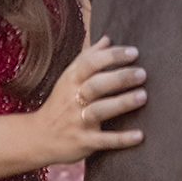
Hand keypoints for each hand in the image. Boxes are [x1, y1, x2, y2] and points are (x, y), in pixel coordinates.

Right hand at [33, 37, 145, 163]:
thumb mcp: (68, 78)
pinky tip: (140, 135)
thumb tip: (107, 39)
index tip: (134, 53)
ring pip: (100, 110)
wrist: (38, 137)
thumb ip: (88, 58)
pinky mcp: (83, 141)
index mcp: (71, 80)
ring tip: (143, 96)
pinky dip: (122, 139)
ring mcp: (78, 120)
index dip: (112, 56)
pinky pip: (104, 140)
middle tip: (142, 73)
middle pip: (96, 84)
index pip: (91, 63)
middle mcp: (73, 98)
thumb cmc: (60, 103)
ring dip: (121, 103)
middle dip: (119, 78)